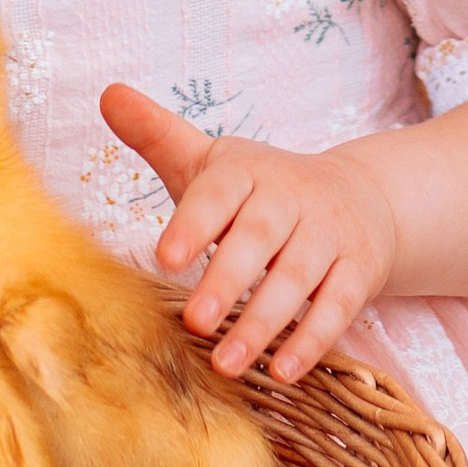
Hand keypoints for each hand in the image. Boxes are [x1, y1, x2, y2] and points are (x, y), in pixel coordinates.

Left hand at [101, 86, 395, 386]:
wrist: (360, 195)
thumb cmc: (263, 187)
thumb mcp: (212, 160)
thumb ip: (158, 135)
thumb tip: (107, 94)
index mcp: (247, 171)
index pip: (218, 193)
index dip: (193, 223)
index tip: (163, 257)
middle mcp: (291, 198)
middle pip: (259, 238)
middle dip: (227, 281)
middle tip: (194, 321)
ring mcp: (329, 235)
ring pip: (298, 279)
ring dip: (263, 323)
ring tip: (226, 363)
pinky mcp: (358, 270)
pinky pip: (337, 308)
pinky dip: (312, 340)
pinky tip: (282, 372)